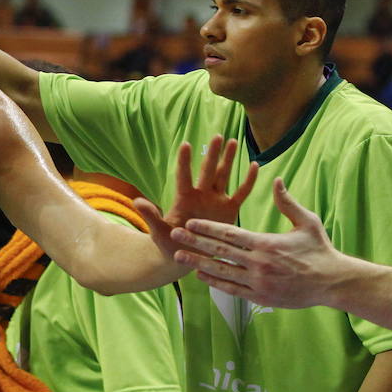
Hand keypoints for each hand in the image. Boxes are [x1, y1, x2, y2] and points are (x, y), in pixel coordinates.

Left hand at [134, 135, 258, 263]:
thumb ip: (151, 216)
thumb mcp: (158, 231)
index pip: (183, 176)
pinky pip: (241, 193)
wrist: (186, 256)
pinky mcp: (229, 210)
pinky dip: (248, 181)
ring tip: (234, 141)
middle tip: (218, 135)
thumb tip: (137, 201)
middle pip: (207, 171)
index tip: (185, 144)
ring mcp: (216, 201)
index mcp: (184, 199)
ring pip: (223, 176)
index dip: (184, 161)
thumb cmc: (169, 244)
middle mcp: (201, 195)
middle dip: (213, 154)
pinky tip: (254, 165)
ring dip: (228, 160)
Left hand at [169, 178, 340, 308]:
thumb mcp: (307, 222)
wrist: (332, 283)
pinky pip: (232, 289)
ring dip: (198, 263)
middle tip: (174, 236)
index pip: (230, 234)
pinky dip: (215, 282)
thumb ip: (288, 203)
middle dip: (194, 243)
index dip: (207, 228)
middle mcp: (258, 263)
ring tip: (180, 257)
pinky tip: (201, 275)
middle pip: (219, 252)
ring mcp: (258, 282)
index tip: (190, 223)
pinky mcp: (260, 297)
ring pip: (221, 271)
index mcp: (266, 244)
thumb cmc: (320, 250)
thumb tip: (278, 180)